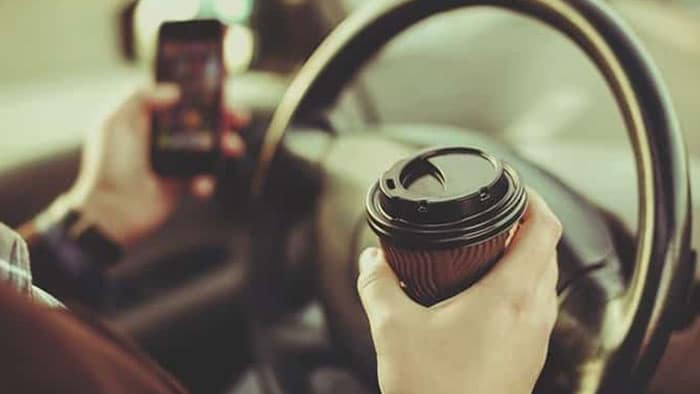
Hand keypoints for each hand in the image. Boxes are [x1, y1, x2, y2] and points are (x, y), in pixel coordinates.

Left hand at [64, 84, 245, 245]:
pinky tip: (200, 185)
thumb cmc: (108, 166)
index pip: (178, 94)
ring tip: (233, 147)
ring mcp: (176, 158)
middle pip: (202, 118)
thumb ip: (139, 97)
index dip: (200, 86)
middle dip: (224, 115)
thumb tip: (173, 90)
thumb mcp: (114, 122)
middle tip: (238, 115)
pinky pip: (205, 176)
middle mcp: (164, 134)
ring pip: (211, 146)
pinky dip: (208, 180)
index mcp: (147, 116)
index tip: (221, 79)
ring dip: (227, 144)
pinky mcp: (183, 182)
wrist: (113, 211)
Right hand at [357, 191, 561, 393]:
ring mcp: (537, 338)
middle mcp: (535, 313)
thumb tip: (371, 260)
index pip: (544, 228)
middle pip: (547, 250)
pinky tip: (484, 298)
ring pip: (544, 280)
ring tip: (486, 253)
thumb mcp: (393, 328)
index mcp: (511, 295)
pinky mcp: (530, 358)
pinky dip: (519, 288)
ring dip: (523, 258)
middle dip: (524, 226)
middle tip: (492, 217)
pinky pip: (536, 307)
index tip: (514, 188)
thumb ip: (378, 284)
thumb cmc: (434, 391)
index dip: (533, 199)